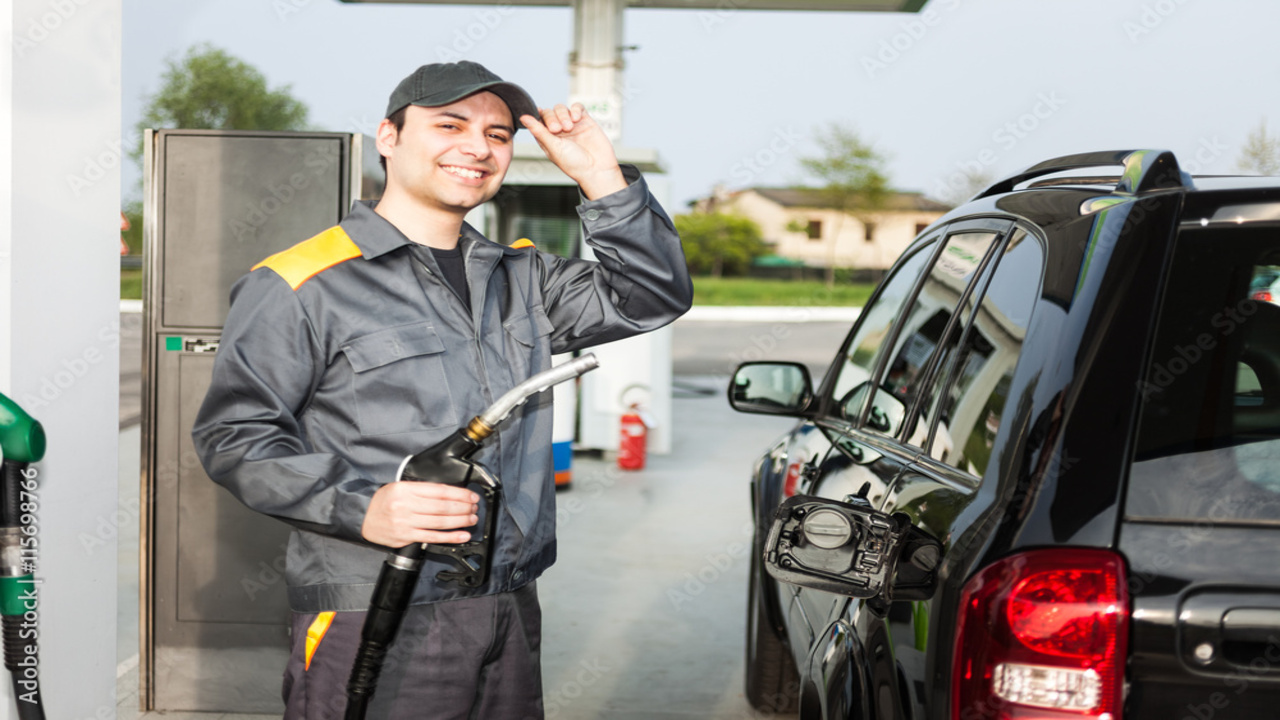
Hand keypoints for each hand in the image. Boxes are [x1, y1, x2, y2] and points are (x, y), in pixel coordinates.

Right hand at [360, 481, 478, 546]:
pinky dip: (450, 537)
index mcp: (406, 489)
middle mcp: (405, 505)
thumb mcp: (400, 487)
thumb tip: (450, 494)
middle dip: (463, 507)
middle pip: (442, 506)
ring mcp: (406, 522)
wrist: (362, 517)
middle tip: (474, 507)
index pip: (439, 491)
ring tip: (472, 519)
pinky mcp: (406, 536)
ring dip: (460, 521)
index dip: (459, 494)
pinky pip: (432, 537)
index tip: (470, 496)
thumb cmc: (383, 501)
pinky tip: (462, 535)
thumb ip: (422, 490)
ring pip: (440, 522)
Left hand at [520, 103, 626, 199]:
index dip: (538, 117)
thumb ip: (538, 130)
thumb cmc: (574, 164)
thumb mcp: (553, 147)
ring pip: (562, 108)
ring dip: (563, 115)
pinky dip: (575, 109)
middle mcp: (559, 131)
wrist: (597, 169)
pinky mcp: (585, 121)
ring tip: (569, 127)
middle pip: (549, 113)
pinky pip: (577, 107)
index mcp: (548, 138)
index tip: (539, 117)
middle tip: (557, 129)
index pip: (538, 121)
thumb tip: (523, 117)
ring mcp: (572, 125)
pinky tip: (576, 119)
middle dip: (552, 118)